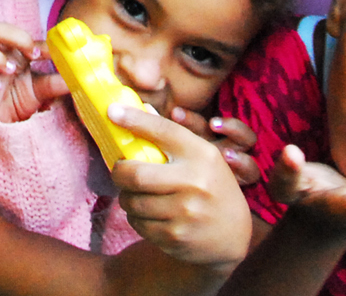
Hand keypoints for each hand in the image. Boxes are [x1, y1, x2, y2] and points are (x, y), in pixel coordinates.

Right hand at [0, 22, 69, 121]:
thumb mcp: (44, 91)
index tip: (47, 54)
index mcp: (15, 53)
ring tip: (9, 71)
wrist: (7, 129)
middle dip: (12, 36)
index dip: (34, 40)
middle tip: (30, 55)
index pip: (20, 34)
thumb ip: (58, 82)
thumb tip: (81, 75)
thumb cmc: (23, 102)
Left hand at [109, 103, 252, 267]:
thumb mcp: (203, 157)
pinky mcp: (175, 236)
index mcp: (202, 154)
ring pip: (133, 201)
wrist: (233, 236)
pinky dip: (135, 217)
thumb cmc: (212, 187)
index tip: (112, 111)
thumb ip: (174, 137)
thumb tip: (141, 109)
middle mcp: (195, 181)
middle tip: (118, 170)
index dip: (134, 120)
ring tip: (134, 193)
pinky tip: (147, 213)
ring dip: (126, 197)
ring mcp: (185, 212)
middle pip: (136, 174)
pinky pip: (138, 223)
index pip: (163, 130)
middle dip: (118, 172)